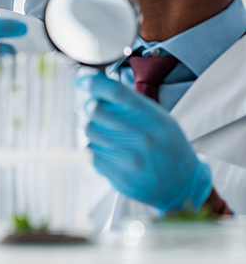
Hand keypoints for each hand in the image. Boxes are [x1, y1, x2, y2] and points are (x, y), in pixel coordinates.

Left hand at [78, 71, 211, 213]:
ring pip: (90, 131)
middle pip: (96, 110)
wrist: (182, 184)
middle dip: (91, 105)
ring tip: (110, 132)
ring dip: (94, 127)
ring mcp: (129, 158)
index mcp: (151, 117)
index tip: (82, 79)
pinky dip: (96, 147)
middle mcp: (140, 137)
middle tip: (95, 107)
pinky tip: (112, 150)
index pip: (116, 92)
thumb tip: (95, 84)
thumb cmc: (167, 144)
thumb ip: (129, 101)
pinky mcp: (118, 176)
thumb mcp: (158, 116)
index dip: (94, 83)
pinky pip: (92, 153)